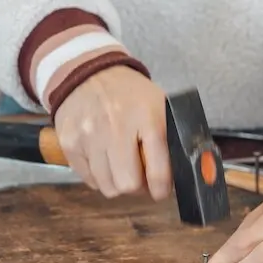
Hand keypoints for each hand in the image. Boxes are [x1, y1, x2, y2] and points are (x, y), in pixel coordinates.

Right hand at [54, 66, 169, 199]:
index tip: (161, 190)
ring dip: (118, 183)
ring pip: (108, 187)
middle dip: (138, 188)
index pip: (158, 173)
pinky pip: (89, 179)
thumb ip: (173, 140)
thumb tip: (192, 173)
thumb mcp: (160, 107)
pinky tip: (105, 159)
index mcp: (148, 119)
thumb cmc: (131, 95)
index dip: (161, 189)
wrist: (88, 72)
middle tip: (140, 178)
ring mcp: (89, 136)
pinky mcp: (70, 143)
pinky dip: (100, 176)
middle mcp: (116, 127)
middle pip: (129, 185)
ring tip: (122, 166)